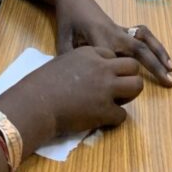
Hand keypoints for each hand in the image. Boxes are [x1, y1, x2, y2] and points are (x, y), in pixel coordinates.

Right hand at [0, 47, 143, 145]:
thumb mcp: (63, 62)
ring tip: (115, 102)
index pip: (113, 55)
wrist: (35, 102)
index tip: (99, 78)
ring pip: (137, 86)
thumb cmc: (42, 83)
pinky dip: (114, 118)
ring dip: (129, 95)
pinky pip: (123, 115)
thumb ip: (81, 64)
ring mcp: (106, 88)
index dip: (109, 67)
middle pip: (133, 66)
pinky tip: (101, 119)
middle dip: (129, 77)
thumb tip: (89, 76)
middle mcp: (102, 67)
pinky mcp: (105, 110)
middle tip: (117, 89)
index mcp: (90, 53)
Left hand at [56, 0, 171, 87]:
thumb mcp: (63, 40)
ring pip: (145, 41)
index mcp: (99, 37)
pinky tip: (164, 56)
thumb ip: (71, 60)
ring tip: (171, 70)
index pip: (115, 60)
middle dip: (154, 66)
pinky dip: (155, 44)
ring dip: (159, 54)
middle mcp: (114, 33)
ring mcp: (120, 30)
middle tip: (168, 82)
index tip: (126, 95)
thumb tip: (78, 81)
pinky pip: (143, 35)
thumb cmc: (68, 20)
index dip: (121, 77)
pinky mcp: (123, 28)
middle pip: (139, 50)